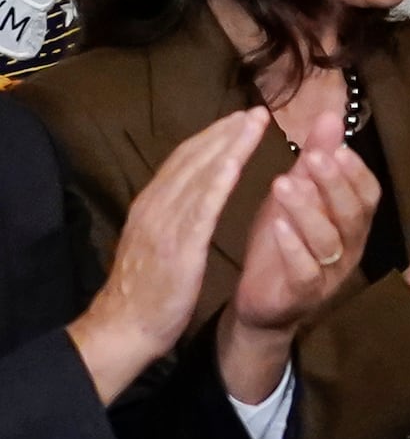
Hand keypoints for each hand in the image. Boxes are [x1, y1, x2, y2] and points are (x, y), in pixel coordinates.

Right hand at [67, 109, 267, 403]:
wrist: (124, 327)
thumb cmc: (148, 291)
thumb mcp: (160, 244)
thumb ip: (174, 218)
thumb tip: (193, 196)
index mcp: (153, 205)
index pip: (185, 161)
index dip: (214, 138)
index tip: (242, 120)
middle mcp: (156, 206)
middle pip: (192, 159)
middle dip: (225, 132)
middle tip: (257, 111)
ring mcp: (164, 224)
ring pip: (197, 174)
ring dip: (227, 145)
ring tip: (254, 124)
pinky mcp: (176, 246)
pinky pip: (199, 208)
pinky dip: (216, 182)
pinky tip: (235, 163)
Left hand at [218, 103, 378, 402]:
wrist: (261, 302)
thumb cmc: (282, 243)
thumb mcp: (297, 194)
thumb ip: (315, 160)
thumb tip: (330, 115)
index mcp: (351, 223)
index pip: (368, 194)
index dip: (355, 171)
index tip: (336, 146)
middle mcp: (349, 248)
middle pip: (353, 214)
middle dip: (335, 184)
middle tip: (315, 157)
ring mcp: (330, 273)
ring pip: (328, 240)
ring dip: (308, 210)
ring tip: (284, 183)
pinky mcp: (304, 294)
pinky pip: (306, 272)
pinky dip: (293, 248)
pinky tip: (278, 225)